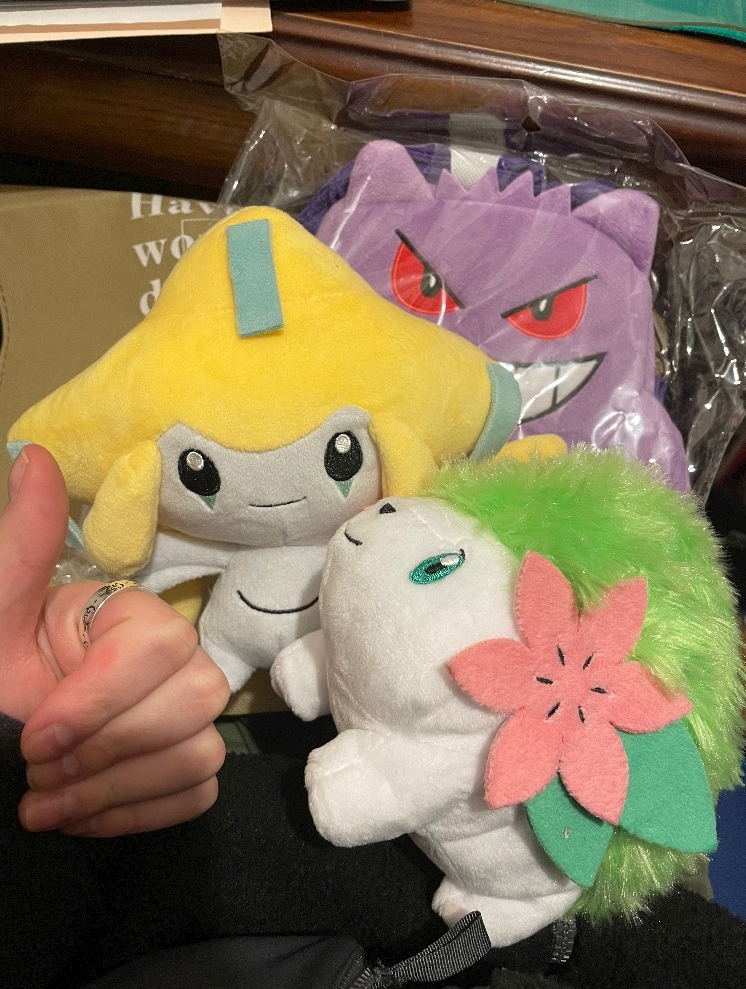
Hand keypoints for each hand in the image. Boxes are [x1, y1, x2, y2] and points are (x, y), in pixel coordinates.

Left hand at [0, 444, 229, 836]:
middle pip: (196, 700)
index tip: (34, 731)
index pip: (162, 646)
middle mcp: (169, 664)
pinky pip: (198, 795)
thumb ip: (22, 543)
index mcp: (127, 618)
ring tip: (43, 803)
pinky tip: (79, 816)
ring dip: (113, 790)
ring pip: (198, 754)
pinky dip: (136, 814)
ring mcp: (183, 720)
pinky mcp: (185, 773)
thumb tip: (33, 455)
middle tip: (36, 768)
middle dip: (108, 749)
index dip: (102, 695)